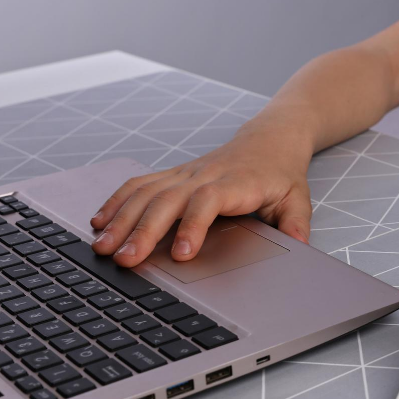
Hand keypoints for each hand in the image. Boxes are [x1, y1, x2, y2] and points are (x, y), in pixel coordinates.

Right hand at [89, 124, 313, 266]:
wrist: (271, 138)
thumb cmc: (282, 173)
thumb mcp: (299, 198)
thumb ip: (297, 224)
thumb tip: (300, 247)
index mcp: (235, 183)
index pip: (208, 201)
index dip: (193, 226)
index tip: (182, 254)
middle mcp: (204, 175)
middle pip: (167, 200)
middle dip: (143, 231)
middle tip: (125, 260)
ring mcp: (185, 173)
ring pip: (146, 193)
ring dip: (121, 219)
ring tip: (101, 245)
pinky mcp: (173, 174)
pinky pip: (139, 185)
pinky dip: (116, 202)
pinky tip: (99, 221)